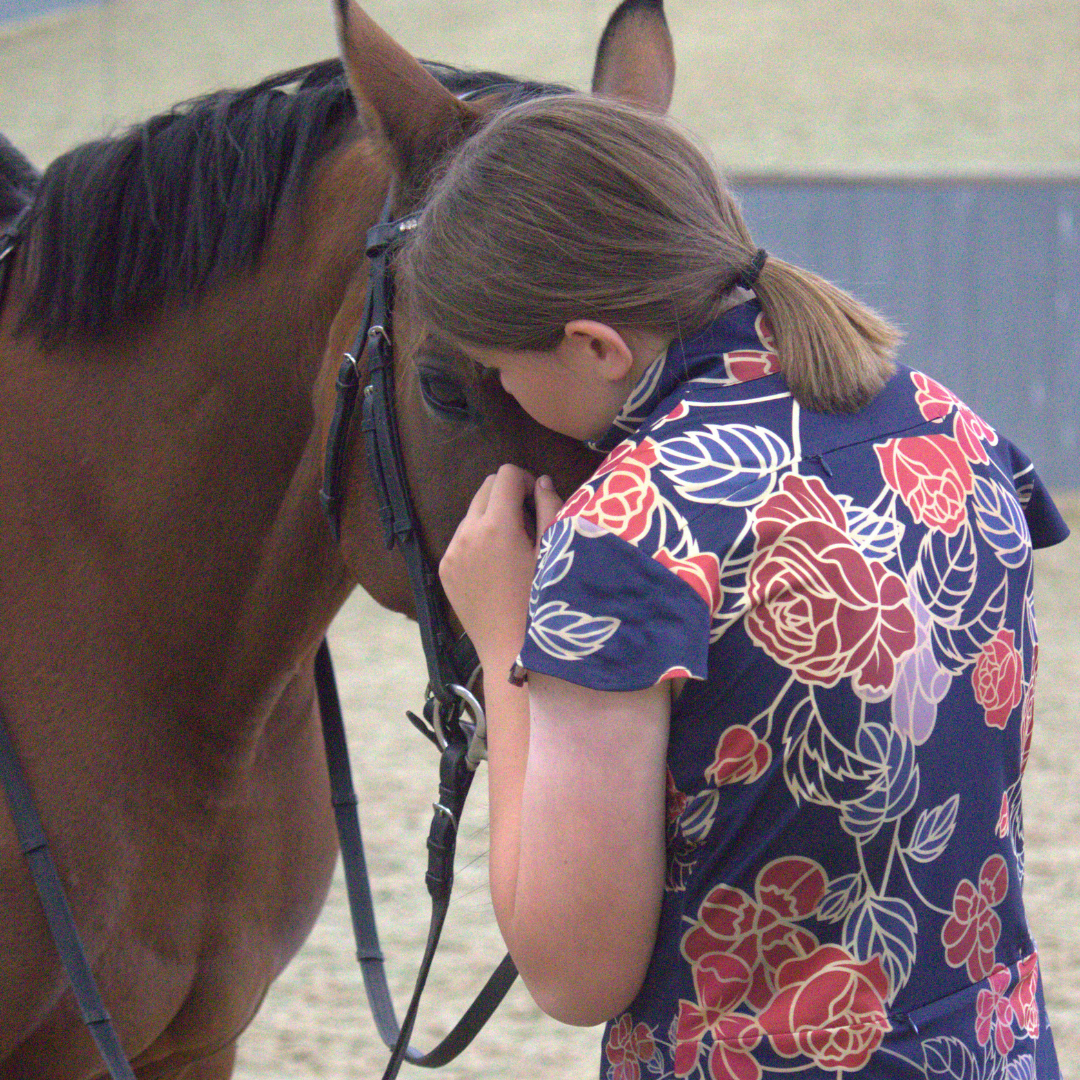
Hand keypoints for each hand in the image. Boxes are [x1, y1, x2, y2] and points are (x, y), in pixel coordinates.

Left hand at [439, 465, 563, 667]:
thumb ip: (550, 509)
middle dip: (507, 496)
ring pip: (472, 513)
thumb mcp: (553, 552)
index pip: (505, 475)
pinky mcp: (445, 569)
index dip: (525, 481)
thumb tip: (541, 482)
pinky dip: (478, 540)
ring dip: (492, 518)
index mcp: (497, 525)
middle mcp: (467, 533)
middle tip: (527, 524)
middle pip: (485, 488)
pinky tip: (496, 567)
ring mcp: (452, 552)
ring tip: (512, 549)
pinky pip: (461, 539)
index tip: (536, 502)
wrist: (511, 650)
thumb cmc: (542, 603)